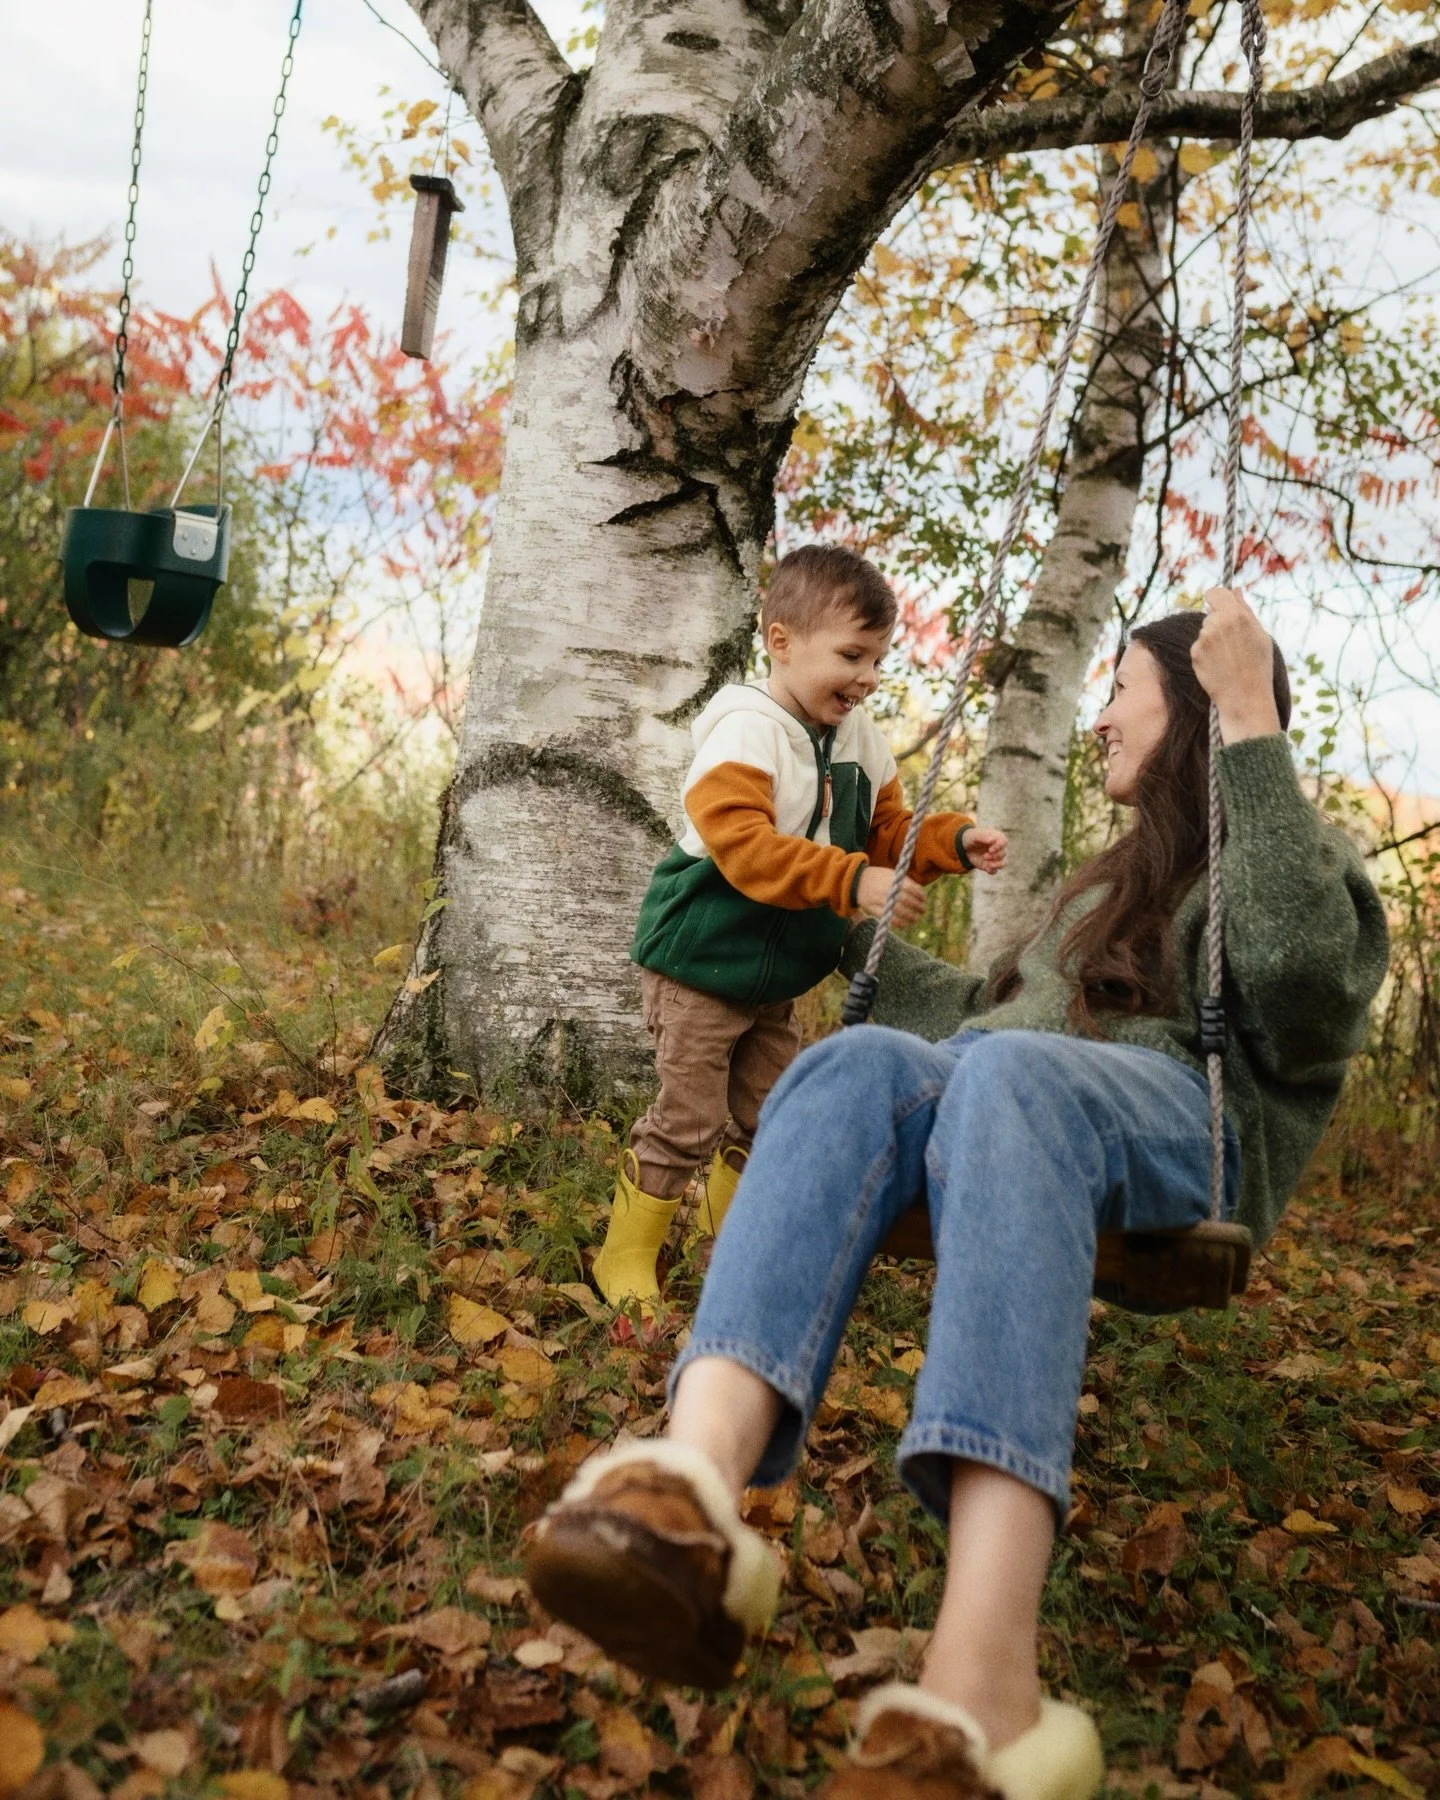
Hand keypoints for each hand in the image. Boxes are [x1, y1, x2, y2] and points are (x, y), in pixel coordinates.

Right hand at [856, 865, 925, 926]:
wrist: (856, 881)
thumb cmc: (877, 877)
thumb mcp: (890, 874)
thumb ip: (904, 882)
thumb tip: (920, 893)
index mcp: (891, 879)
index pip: (910, 888)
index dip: (919, 895)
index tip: (924, 900)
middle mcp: (885, 889)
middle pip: (905, 900)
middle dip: (917, 906)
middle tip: (922, 910)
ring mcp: (878, 900)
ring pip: (898, 910)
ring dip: (910, 916)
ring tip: (916, 919)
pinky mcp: (872, 909)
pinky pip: (887, 918)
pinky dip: (898, 923)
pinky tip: (905, 924)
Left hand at [961, 825, 1007, 873]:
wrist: (965, 846)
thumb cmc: (972, 837)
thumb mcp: (975, 835)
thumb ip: (983, 836)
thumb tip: (992, 840)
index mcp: (997, 838)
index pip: (1004, 842)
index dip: (999, 847)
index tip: (990, 850)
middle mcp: (998, 848)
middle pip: (1003, 853)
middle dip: (995, 856)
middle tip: (985, 856)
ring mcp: (995, 858)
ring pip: (1003, 863)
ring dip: (997, 865)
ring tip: (988, 865)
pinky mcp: (990, 865)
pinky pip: (995, 870)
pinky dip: (992, 870)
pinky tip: (987, 869)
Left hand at [1191, 587, 1281, 744]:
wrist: (1245, 697)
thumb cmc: (1258, 666)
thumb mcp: (1260, 635)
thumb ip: (1245, 610)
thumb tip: (1236, 590)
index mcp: (1237, 615)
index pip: (1215, 592)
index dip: (1217, 599)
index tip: (1220, 607)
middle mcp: (1217, 624)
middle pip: (1210, 615)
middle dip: (1218, 624)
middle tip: (1233, 644)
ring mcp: (1204, 639)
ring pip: (1204, 632)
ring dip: (1212, 640)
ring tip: (1228, 658)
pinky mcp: (1195, 653)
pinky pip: (1199, 647)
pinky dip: (1206, 654)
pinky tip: (1219, 666)